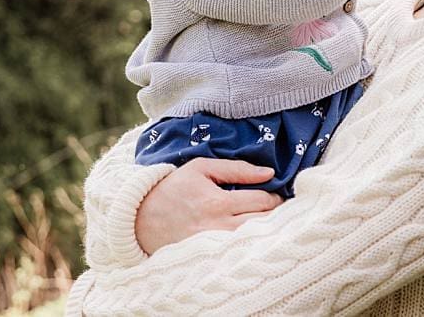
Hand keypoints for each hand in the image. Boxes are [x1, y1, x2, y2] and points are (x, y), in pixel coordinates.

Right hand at [134, 158, 284, 254]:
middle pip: (264, 223)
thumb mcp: (201, 168)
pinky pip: (240, 250)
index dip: (276, 196)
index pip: (263, 201)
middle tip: (282, 208)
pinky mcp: (211, 255)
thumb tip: (269, 173)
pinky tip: (256, 235)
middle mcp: (219, 227)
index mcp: (218, 203)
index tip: (279, 193)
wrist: (141, 218)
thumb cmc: (173, 188)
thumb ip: (237, 169)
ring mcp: (215, 244)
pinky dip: (252, 242)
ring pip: (255, 239)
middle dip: (278, 214)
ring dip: (269, 229)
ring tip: (272, 220)